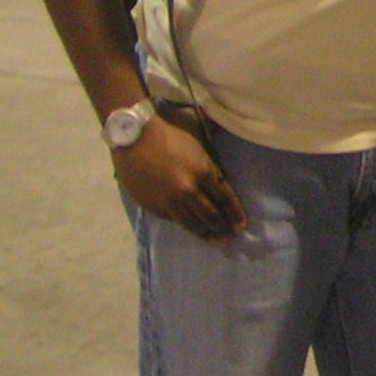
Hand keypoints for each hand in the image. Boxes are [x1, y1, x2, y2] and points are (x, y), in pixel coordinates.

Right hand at [113, 107, 246, 246]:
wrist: (134, 137)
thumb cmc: (169, 132)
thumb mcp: (198, 140)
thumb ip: (211, 158)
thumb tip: (224, 164)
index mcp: (203, 171)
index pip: (224, 198)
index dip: (234, 213)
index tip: (241, 225)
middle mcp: (188, 189)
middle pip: (210, 214)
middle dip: (222, 228)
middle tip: (230, 238)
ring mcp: (169, 200)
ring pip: (191, 223)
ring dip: (205, 234)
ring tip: (215, 242)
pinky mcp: (153, 206)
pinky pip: (172, 219)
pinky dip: (183, 224)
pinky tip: (191, 229)